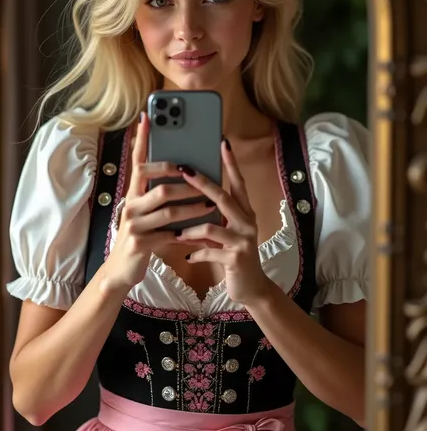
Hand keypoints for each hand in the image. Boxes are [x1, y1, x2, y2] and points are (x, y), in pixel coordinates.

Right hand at [106, 114, 215, 289]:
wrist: (122, 269)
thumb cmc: (141, 234)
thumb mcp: (147, 211)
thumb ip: (159, 194)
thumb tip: (185, 171)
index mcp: (133, 193)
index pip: (137, 162)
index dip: (143, 140)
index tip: (148, 117)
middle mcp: (130, 205)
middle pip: (160, 186)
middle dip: (186, 184)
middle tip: (204, 179)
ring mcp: (134, 224)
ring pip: (169, 210)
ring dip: (194, 208)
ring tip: (211, 206)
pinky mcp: (140, 243)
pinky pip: (169, 234)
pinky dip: (187, 232)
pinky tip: (198, 232)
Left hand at [175, 139, 269, 305]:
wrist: (251, 287)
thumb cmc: (233, 255)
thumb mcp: (226, 233)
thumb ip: (214, 216)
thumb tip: (190, 199)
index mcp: (245, 212)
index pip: (238, 183)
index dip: (231, 163)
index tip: (223, 143)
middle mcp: (248, 222)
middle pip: (223, 197)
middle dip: (202, 183)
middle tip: (185, 170)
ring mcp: (244, 240)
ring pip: (211, 226)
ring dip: (191, 230)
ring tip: (178, 234)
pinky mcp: (236, 258)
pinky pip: (209, 251)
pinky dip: (196, 252)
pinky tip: (189, 257)